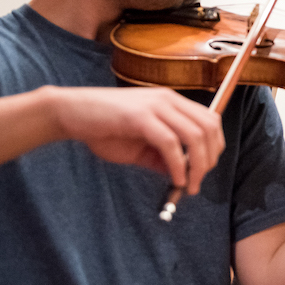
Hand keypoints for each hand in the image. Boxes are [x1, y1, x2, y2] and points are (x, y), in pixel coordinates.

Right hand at [48, 86, 223, 194]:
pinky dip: (178, 165)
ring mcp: (155, 105)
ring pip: (195, 135)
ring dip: (198, 165)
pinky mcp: (140, 116)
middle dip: (210, 158)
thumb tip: (182, 175)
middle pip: (209, 127)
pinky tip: (175, 180)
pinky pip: (170, 143)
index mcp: (171, 102)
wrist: (70, 114)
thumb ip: (162, 157)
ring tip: (189, 185)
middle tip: (198, 182)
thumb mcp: (140, 146)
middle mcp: (168, 99)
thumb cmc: (103, 129)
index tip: (205, 170)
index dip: (214, 147)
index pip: (210, 120)